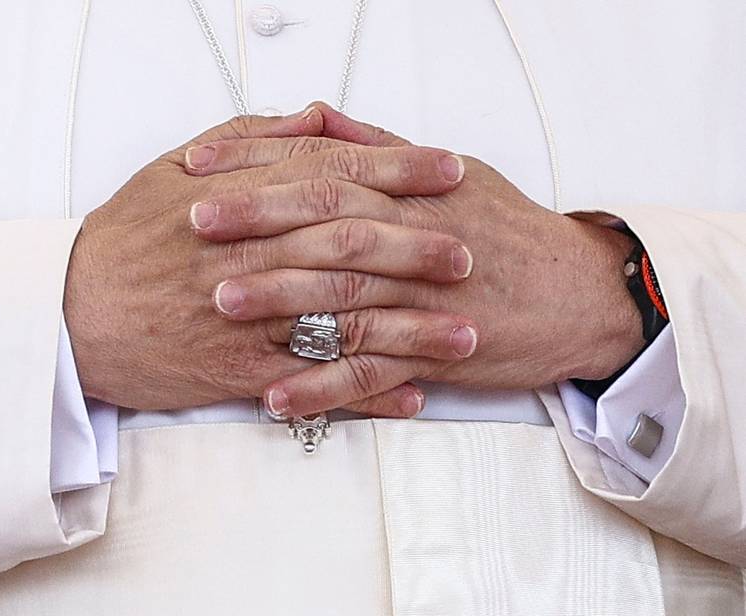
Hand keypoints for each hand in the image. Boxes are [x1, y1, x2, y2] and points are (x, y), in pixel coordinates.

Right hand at [64, 108, 470, 415]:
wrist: (72, 315)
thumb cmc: (126, 240)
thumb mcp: (175, 169)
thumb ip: (251, 142)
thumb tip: (316, 121)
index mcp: (237, 200)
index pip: (332, 174)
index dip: (398, 169)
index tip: (448, 170)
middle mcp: (247, 257)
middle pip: (348, 246)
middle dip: (418, 248)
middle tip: (471, 252)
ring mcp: (246, 319)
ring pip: (341, 319)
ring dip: (410, 330)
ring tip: (466, 335)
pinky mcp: (239, 372)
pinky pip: (313, 384)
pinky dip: (365, 392)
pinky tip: (411, 394)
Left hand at [189, 103, 642, 416]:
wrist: (577, 294)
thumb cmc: (510, 231)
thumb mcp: (452, 174)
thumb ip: (379, 150)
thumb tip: (317, 120)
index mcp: (413, 191)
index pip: (325, 168)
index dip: (259, 163)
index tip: (204, 164)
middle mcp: (416, 238)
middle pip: (328, 225)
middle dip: (258, 223)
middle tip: (195, 228)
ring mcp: (425, 299)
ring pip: (345, 296)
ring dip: (280, 302)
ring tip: (220, 306)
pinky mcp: (436, 352)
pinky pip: (371, 372)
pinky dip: (323, 387)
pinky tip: (276, 396)